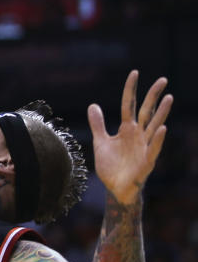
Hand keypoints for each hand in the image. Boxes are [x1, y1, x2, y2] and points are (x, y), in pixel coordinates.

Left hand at [88, 70, 171, 203]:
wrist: (115, 189)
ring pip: (154, 126)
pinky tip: (162, 128)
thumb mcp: (100, 142)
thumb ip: (98, 124)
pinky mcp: (147, 161)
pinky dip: (157, 138)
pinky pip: (153, 148)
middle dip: (153, 96)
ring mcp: (144, 147)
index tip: (134, 73)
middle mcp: (138, 135)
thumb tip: (93, 105)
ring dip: (161, 113)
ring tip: (169, 97)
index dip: (131, 89)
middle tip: (162, 79)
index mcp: (127, 129)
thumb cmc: (111, 166)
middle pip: (147, 111)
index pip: (130, 104)